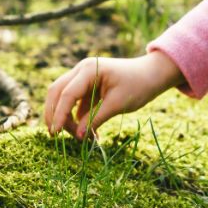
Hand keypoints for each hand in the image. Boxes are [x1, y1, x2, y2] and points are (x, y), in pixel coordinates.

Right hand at [42, 52, 180, 138]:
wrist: (153, 75)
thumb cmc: (139, 85)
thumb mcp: (117, 104)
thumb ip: (95, 119)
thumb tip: (78, 137)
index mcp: (89, 70)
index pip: (66, 94)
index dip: (58, 114)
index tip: (55, 133)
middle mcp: (81, 70)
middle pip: (57, 92)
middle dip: (54, 114)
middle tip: (56, 136)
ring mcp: (83, 78)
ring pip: (63, 98)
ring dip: (66, 118)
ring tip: (80, 137)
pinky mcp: (87, 87)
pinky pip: (75, 103)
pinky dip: (77, 118)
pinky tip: (88, 134)